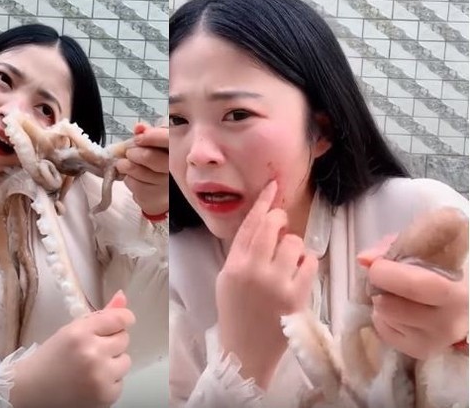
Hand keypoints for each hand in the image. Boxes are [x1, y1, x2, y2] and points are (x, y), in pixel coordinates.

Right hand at [10, 291, 134, 407]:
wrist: (31, 391)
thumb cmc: (51, 358)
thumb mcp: (71, 331)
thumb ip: (100, 315)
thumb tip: (123, 296)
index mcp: (80, 333)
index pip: (119, 319)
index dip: (123, 319)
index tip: (121, 322)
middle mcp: (92, 354)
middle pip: (124, 339)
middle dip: (112, 343)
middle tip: (93, 350)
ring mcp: (100, 377)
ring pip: (125, 361)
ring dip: (113, 363)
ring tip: (91, 368)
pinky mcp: (105, 397)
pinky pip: (121, 382)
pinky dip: (109, 383)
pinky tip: (91, 383)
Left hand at [117, 123, 168, 215]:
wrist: (162, 193)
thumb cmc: (159, 164)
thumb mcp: (157, 146)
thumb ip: (149, 134)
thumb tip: (139, 127)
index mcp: (178, 151)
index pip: (167, 139)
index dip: (151, 136)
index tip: (139, 138)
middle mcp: (175, 169)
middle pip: (148, 156)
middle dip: (132, 153)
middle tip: (130, 153)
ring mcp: (164, 185)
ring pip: (135, 170)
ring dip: (125, 165)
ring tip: (126, 165)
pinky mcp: (153, 198)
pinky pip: (132, 183)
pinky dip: (127, 178)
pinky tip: (133, 178)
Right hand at [216, 181, 318, 388]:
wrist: (245, 350)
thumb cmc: (235, 312)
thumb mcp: (226, 279)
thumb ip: (241, 252)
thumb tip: (262, 224)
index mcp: (234, 265)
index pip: (249, 224)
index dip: (263, 203)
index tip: (273, 187)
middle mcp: (254, 270)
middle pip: (272, 226)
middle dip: (279, 219)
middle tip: (280, 225)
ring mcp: (276, 283)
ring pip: (294, 242)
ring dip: (292, 246)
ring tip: (287, 261)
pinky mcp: (296, 296)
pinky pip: (310, 262)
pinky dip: (306, 262)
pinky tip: (298, 272)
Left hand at [359, 242, 468, 359]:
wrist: (457, 300)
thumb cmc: (438, 268)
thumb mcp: (420, 249)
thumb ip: (391, 248)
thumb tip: (364, 260)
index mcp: (456, 289)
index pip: (416, 286)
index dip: (388, 274)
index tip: (378, 265)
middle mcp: (452, 319)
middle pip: (391, 306)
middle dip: (378, 288)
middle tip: (381, 278)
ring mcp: (438, 339)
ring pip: (386, 317)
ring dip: (381, 301)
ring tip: (395, 294)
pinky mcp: (423, 350)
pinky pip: (384, 331)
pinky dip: (383, 318)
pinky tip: (399, 311)